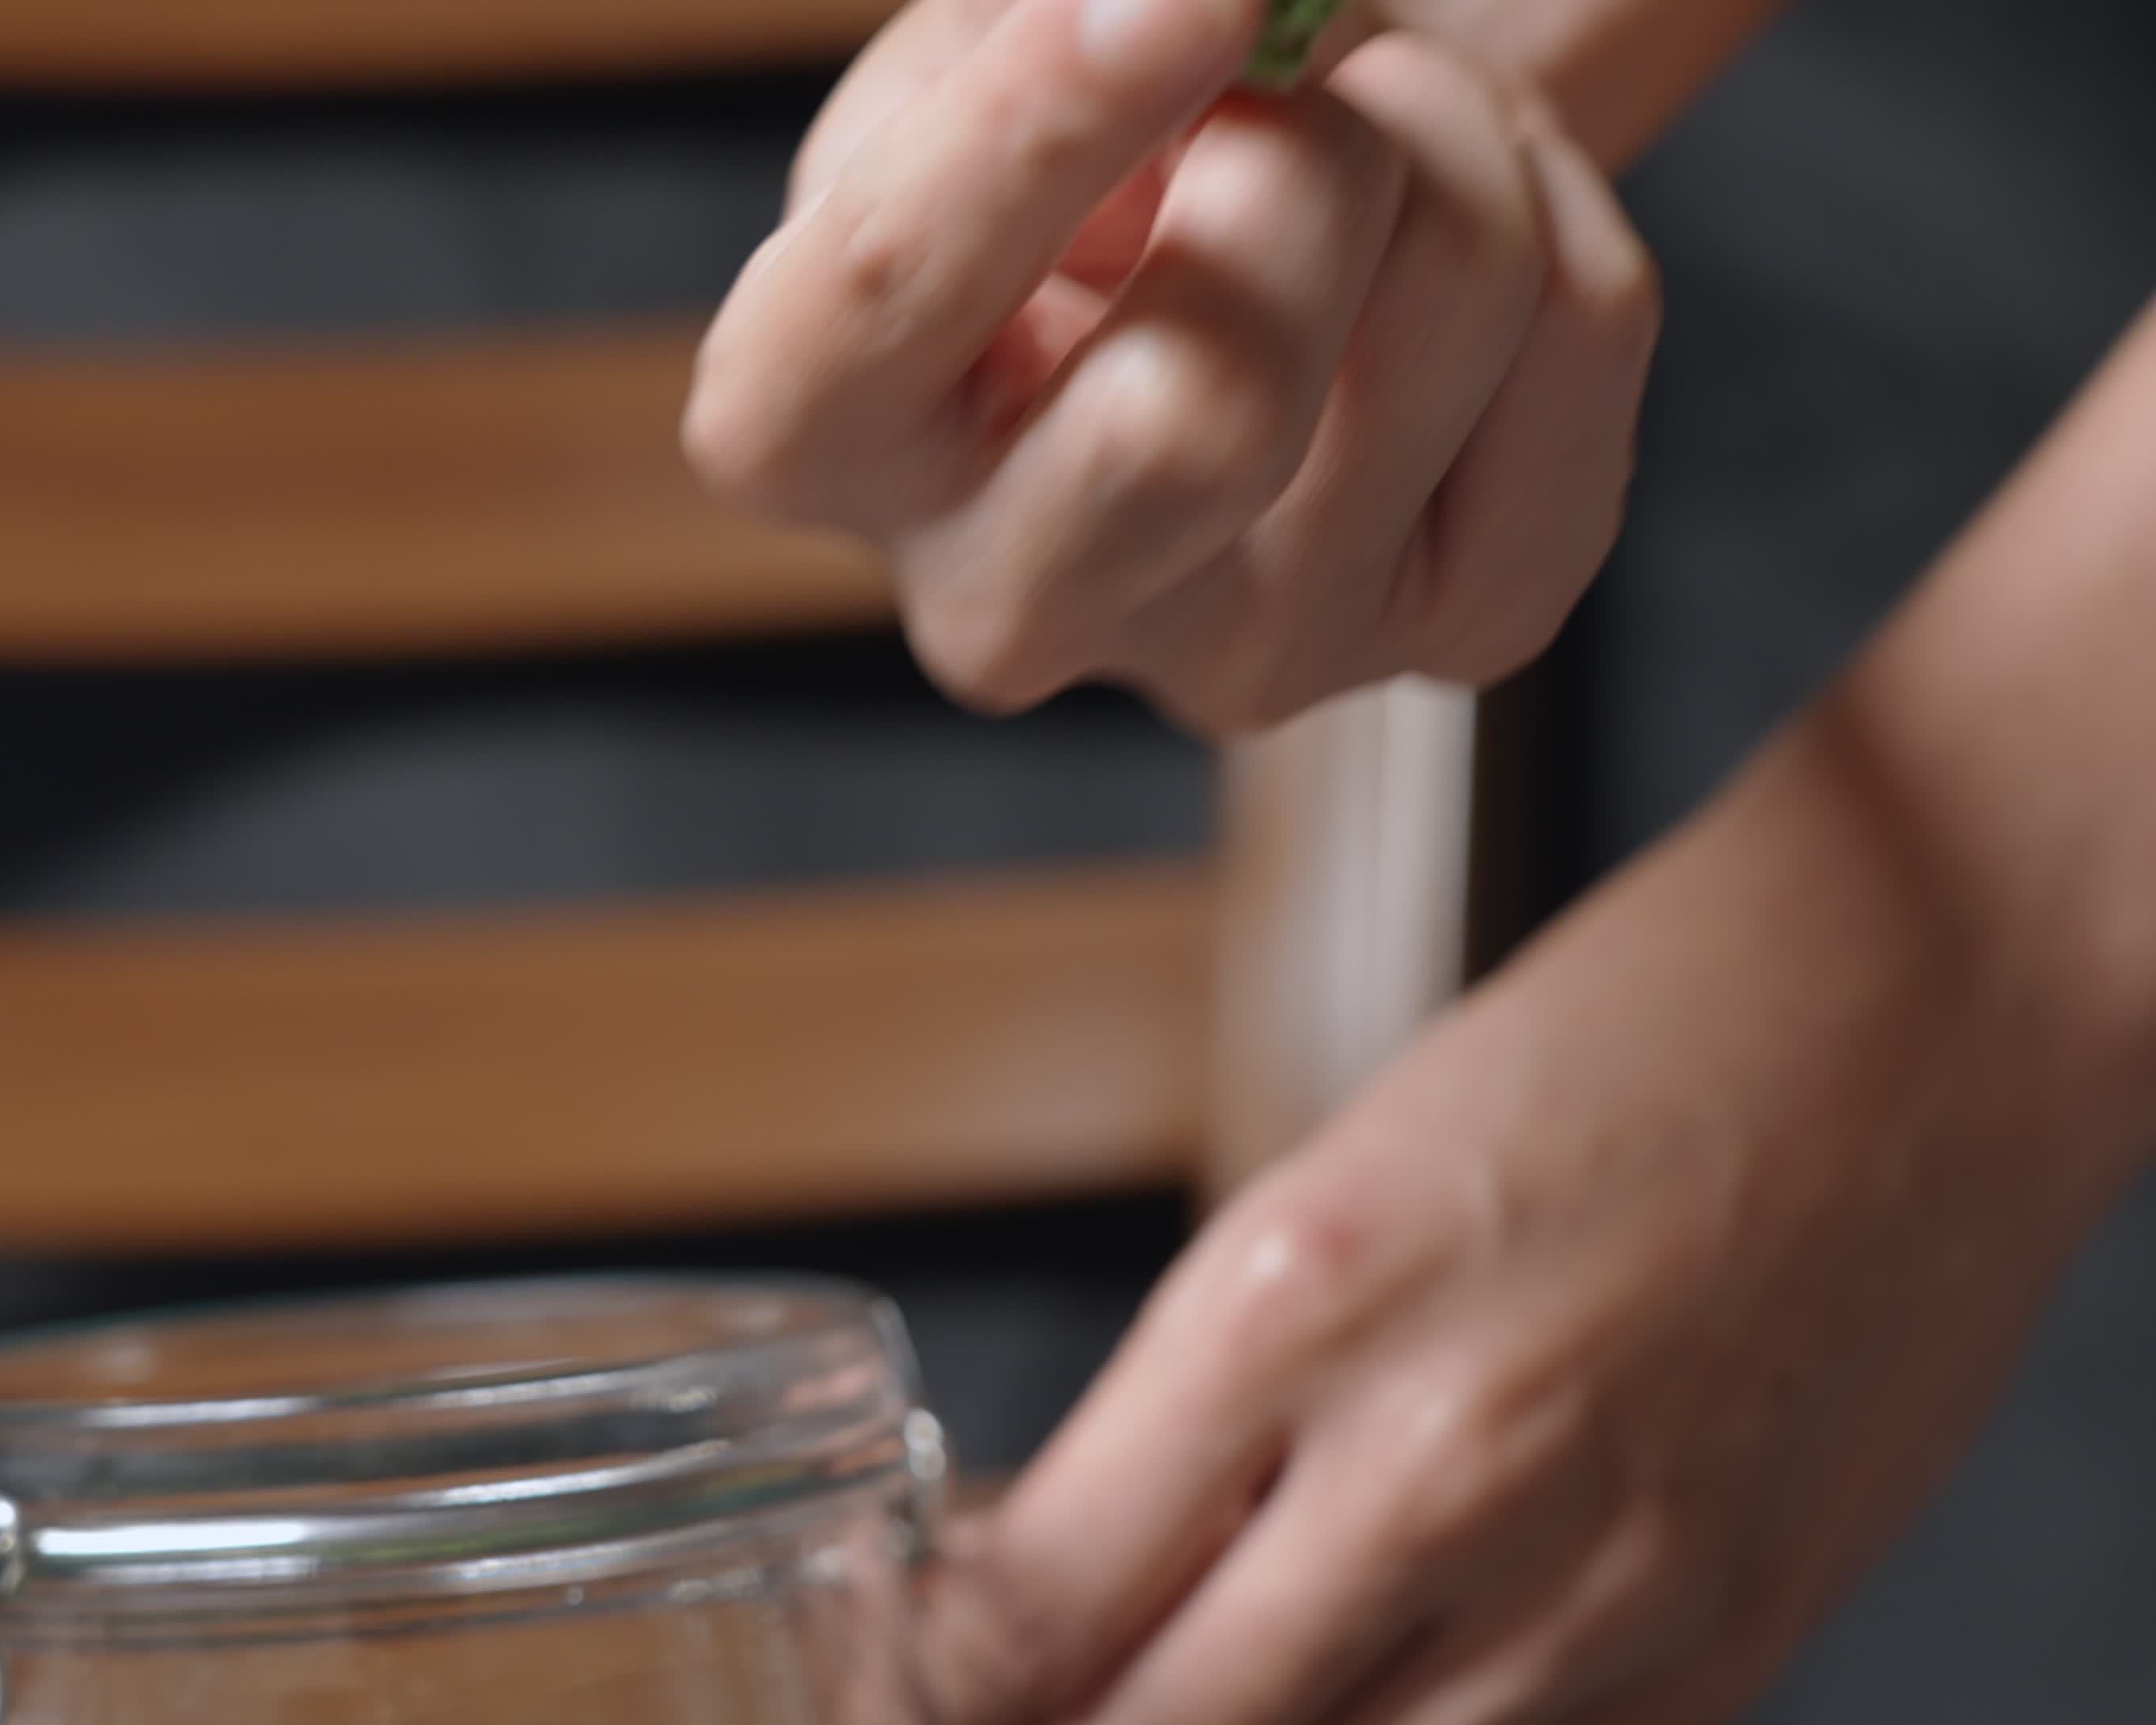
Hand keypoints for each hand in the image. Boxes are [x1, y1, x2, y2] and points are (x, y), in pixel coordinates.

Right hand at [684, 0, 1658, 732]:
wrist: (1251, 218)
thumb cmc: (1087, 125)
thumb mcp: (987, 32)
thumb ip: (1044, 12)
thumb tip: (1209, 2)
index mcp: (812, 434)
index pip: (886, 302)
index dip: (1036, 126)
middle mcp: (1002, 603)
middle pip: (1194, 416)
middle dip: (1297, 159)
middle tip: (1293, 53)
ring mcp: (1242, 652)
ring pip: (1432, 320)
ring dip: (1438, 122)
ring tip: (1369, 115)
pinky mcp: (1454, 627)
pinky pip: (1581, 334)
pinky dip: (1554, 199)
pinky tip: (1444, 232)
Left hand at [905, 720, 2150, 1722]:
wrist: (1920, 1013)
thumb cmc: (1610, 1051)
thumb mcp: (1328, 1187)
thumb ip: (1204, 1406)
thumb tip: (1065, 1566)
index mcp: (1291, 1302)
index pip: (1034, 1604)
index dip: (938, 1672)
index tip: (911, 1663)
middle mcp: (1435, 1465)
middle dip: (1070, 1720)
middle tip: (1033, 1685)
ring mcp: (1593, 1578)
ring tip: (1206, 1672)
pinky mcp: (1722, 1637)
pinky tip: (1389, 1670)